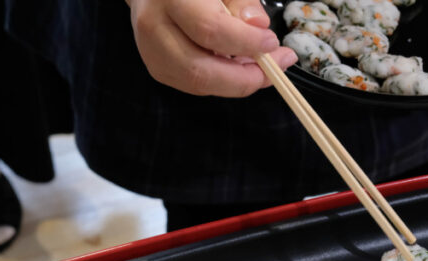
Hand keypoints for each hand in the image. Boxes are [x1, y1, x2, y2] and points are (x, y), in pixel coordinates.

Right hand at [128, 0, 297, 96]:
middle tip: (275, 68)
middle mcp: (154, 28)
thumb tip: (258, 26)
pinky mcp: (159, 69)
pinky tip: (239, 68)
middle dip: (244, 77)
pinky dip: (224, 82)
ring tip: (262, 67)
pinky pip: (196, 86)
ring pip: (199, 84)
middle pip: (200, 70)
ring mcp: (152, 54)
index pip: (209, 30)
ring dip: (237, 83)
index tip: (272, 42)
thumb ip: (242, 1)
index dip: (246, 42)